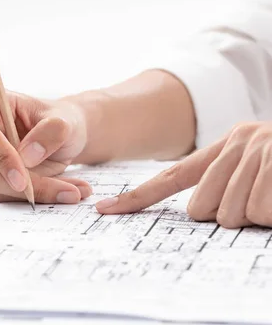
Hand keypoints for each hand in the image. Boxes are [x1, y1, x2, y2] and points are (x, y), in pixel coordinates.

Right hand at [0, 86, 91, 203]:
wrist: (59, 136)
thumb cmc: (57, 121)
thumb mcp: (65, 120)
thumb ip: (51, 132)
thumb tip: (29, 155)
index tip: (22, 178)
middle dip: (18, 185)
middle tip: (63, 191)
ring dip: (33, 193)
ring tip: (72, 190)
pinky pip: (2, 195)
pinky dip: (32, 197)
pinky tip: (59, 190)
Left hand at [96, 122, 271, 228]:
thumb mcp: (259, 166)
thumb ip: (226, 182)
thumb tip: (204, 213)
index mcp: (225, 145)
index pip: (170, 176)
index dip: (137, 197)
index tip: (104, 211)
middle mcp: (238, 142)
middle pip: (202, 209)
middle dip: (228, 218)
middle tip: (257, 203)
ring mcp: (262, 149)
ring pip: (232, 214)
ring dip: (258, 217)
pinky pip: (262, 210)